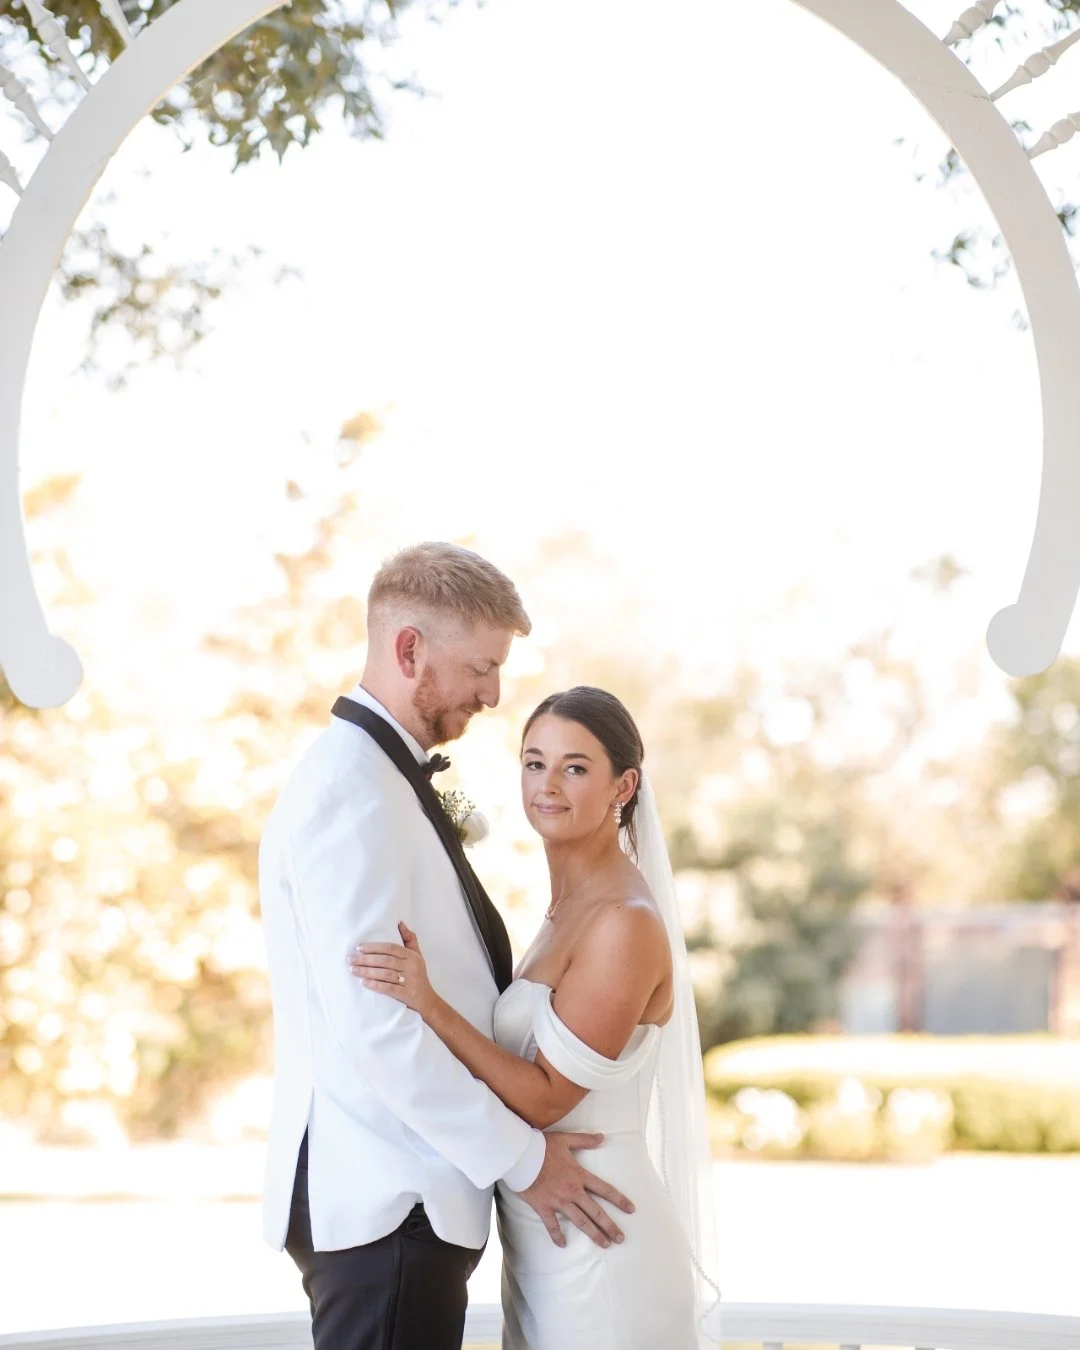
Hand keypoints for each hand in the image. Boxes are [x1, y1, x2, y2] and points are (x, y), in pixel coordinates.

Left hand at [348, 922, 435, 1018]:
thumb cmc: (419, 976)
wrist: (427, 1001)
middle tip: (351, 959)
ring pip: (385, 974)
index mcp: (412, 956)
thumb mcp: (418, 956)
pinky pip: (388, 988)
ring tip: (353, 970)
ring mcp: (409, 981)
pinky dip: (375, 985)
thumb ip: (409, 939)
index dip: (374, 947)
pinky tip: (364, 983)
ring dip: (367, 972)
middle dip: (366, 959)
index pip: (391, 948)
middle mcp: (411, 967)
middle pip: (385, 960)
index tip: (359, 947)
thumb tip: (399, 922)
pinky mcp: (406, 994)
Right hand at [519, 1131, 633, 1250]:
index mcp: (579, 1175)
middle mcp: (572, 1191)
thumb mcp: (565, 1140)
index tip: (631, 1209)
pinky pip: (552, 1225)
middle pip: (596, 1211)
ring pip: (580, 1221)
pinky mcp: (544, 1207)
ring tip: (604, 1244)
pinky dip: (557, 1236)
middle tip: (620, 1239)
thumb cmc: (542, 1146)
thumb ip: (585, 1140)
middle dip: (610, 1226)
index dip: (619, 1199)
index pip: (604, 1189)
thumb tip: (602, 1137)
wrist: (521, 1156)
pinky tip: (563, 1245)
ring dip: (593, 1234)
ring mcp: (558, 1201)